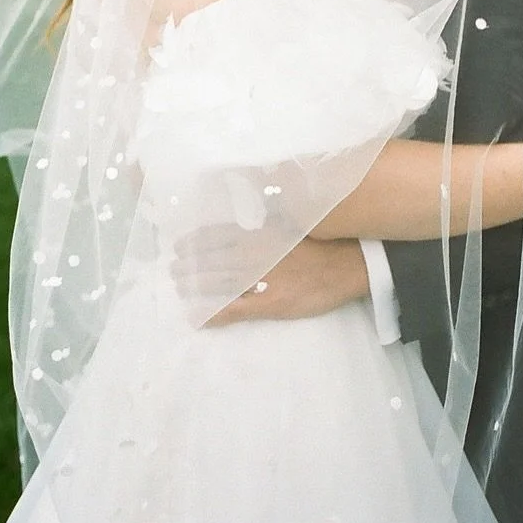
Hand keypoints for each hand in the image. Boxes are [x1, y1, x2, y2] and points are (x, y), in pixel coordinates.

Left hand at [169, 226, 369, 326]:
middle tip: (174, 270)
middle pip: (212, 260)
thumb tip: (248, 204)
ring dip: (195, 287)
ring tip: (182, 289)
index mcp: (258, 231)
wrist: (348, 263)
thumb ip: (267, 216)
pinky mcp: (269, 303)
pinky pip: (233, 310)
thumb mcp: (292, 218)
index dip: (195, 242)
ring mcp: (260, 280)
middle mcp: (253, 253)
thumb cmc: (322, 239)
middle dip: (189, 266)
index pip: (216, 235)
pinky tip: (199, 318)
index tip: (181, 246)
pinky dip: (213, 314)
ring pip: (217, 284)